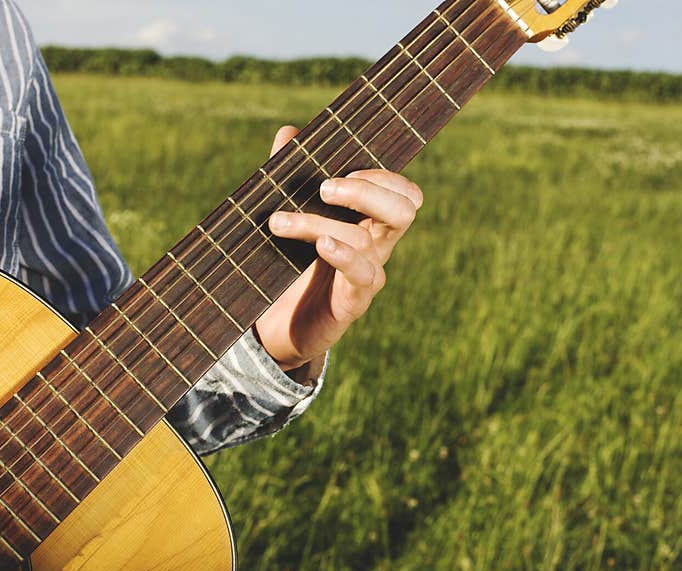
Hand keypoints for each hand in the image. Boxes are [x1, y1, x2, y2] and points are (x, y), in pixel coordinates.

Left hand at [255, 126, 421, 375]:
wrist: (277, 328)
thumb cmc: (288, 267)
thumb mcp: (288, 218)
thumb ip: (290, 177)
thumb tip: (289, 132)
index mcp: (369, 221)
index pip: (403, 193)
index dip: (384, 176)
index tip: (342, 167)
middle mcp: (378, 246)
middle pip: (404, 210)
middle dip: (367, 191)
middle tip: (324, 187)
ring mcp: (368, 275)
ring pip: (365, 239)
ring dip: (318, 223)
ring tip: (279, 222)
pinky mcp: (353, 302)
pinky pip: (363, 276)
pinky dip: (345, 256)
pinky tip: (323, 245)